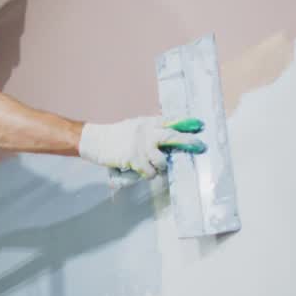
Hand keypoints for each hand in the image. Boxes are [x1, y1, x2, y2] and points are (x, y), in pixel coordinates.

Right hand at [78, 117, 205, 180]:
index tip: (200, 125)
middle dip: (188, 142)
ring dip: (159, 167)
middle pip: (172, 136)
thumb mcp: (134, 127)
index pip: (170, 121)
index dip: (185, 123)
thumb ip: (150, 130)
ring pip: (162, 161)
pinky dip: (146, 174)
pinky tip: (138, 171)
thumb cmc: (115, 136)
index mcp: (147, 123)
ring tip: (151, 166)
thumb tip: (169, 136)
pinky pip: (149, 172)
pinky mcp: (133, 158)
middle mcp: (146, 132)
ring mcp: (140, 145)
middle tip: (200, 146)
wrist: (95, 140)